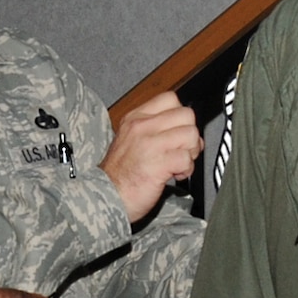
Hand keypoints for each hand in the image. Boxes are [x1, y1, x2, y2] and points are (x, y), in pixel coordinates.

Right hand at [101, 92, 201, 221]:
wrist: (105, 197)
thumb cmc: (119, 175)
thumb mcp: (129, 140)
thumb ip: (153, 130)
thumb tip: (183, 129)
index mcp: (135, 118)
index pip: (170, 99)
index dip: (180, 117)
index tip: (176, 133)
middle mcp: (142, 127)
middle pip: (186, 115)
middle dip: (190, 135)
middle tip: (182, 150)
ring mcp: (151, 144)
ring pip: (191, 134)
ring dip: (190, 153)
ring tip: (178, 164)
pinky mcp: (159, 163)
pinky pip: (187, 158)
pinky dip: (186, 169)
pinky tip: (175, 175)